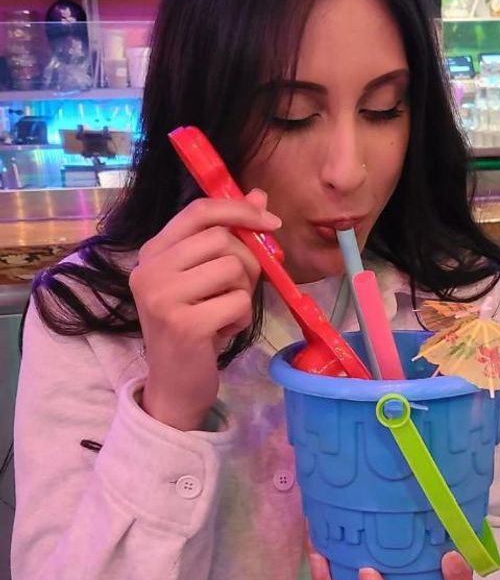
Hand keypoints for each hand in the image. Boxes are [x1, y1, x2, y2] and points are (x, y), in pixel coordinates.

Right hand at [130, 190, 279, 430]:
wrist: (175, 383)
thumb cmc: (195, 324)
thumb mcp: (208, 276)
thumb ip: (230, 235)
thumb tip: (259, 195)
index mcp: (153, 251)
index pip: (200, 210)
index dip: (240, 209)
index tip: (271, 221)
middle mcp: (149, 269)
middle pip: (223, 239)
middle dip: (247, 263)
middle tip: (236, 289)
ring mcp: (162, 297)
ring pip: (233, 269)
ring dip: (243, 293)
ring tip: (224, 311)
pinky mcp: (183, 324)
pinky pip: (238, 302)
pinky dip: (241, 318)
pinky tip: (222, 331)